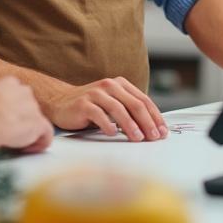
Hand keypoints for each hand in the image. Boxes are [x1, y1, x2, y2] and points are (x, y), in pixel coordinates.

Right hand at [0, 76, 53, 160]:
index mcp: (9, 83)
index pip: (15, 93)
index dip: (9, 107)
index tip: (0, 117)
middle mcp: (25, 92)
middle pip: (27, 106)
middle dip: (20, 119)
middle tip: (7, 131)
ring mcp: (34, 108)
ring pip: (36, 121)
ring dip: (27, 132)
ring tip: (14, 143)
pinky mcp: (39, 124)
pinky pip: (46, 134)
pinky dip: (39, 143)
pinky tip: (25, 149)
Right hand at [42, 77, 166, 141]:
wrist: (60, 102)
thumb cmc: (90, 107)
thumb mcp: (113, 105)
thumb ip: (129, 112)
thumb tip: (152, 129)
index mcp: (121, 85)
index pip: (143, 100)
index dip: (155, 116)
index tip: (163, 131)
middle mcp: (110, 86)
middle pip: (134, 104)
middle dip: (147, 122)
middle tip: (154, 137)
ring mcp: (96, 93)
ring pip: (118, 109)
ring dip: (130, 125)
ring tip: (138, 138)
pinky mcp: (83, 104)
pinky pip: (98, 114)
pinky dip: (107, 125)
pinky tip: (112, 134)